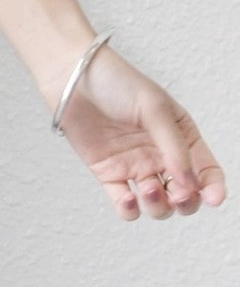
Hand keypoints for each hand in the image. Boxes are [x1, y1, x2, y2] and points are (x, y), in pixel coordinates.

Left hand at [46, 44, 226, 219]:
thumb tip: (191, 183)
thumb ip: (174, 146)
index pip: (207, 169)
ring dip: (158, 205)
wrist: (72, 77)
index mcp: (180, 135)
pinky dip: (130, 209)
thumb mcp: (153, 107)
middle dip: (186, 202)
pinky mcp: (109, 173)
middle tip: (177, 194)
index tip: (213, 199)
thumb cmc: (115, 81)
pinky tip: (128, 198)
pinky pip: (126, 204)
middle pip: (185, 194)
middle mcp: (160, 154)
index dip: (213, 188)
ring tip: (148, 188)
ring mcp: (135, 165)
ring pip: (158, 204)